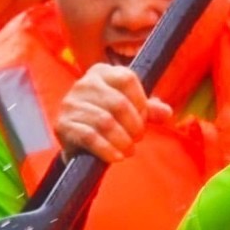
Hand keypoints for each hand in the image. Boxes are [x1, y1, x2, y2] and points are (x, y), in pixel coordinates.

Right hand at [54, 63, 169, 163]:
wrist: (78, 143)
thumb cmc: (108, 119)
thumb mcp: (130, 111)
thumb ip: (148, 109)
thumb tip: (166, 112)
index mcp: (101, 72)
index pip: (127, 78)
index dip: (141, 102)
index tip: (144, 119)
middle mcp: (83, 83)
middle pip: (118, 103)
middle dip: (134, 125)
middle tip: (137, 138)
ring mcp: (70, 103)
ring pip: (105, 122)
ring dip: (123, 140)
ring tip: (128, 150)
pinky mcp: (62, 124)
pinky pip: (90, 137)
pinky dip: (107, 150)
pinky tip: (116, 157)